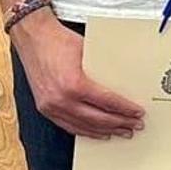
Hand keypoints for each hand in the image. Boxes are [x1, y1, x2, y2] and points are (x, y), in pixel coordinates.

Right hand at [13, 14, 144, 138]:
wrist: (33, 37)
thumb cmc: (58, 40)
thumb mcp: (88, 51)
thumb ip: (103, 69)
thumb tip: (124, 81)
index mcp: (74, 84)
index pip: (107, 102)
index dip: (125, 109)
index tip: (137, 113)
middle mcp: (61, 99)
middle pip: (97, 119)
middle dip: (119, 123)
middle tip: (135, 126)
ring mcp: (51, 107)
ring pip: (83, 127)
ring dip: (104, 131)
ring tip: (121, 132)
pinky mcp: (45, 109)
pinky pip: (68, 126)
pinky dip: (85, 130)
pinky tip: (97, 132)